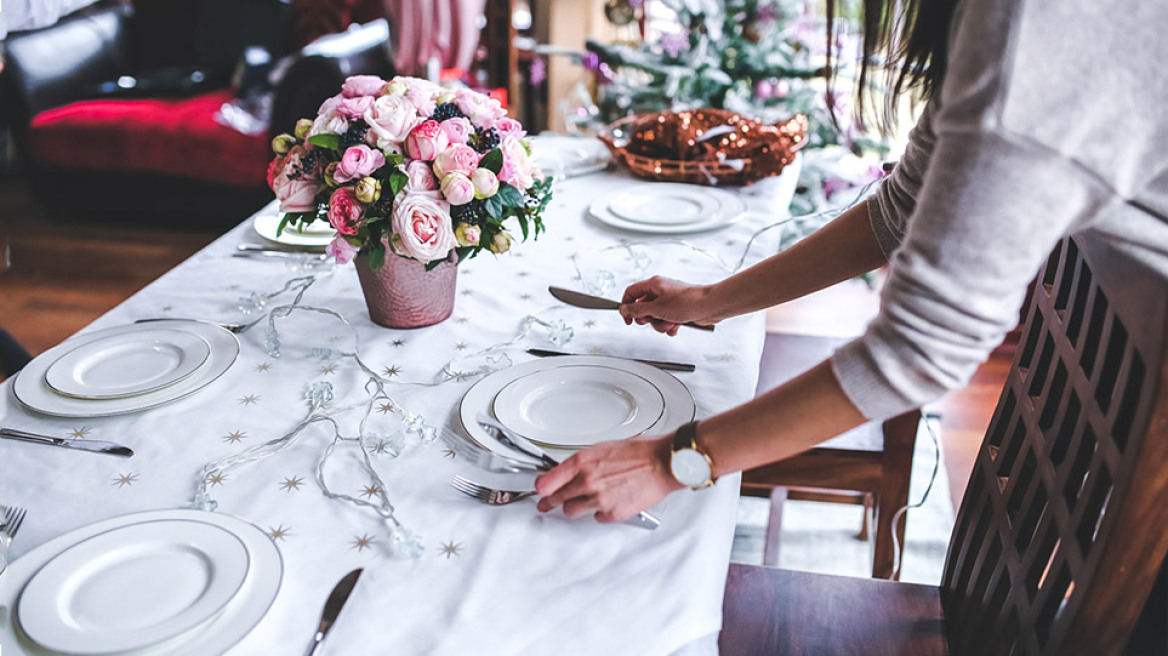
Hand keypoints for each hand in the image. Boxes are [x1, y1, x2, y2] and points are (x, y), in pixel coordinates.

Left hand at [534, 434, 683, 522]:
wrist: (662, 463)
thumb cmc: (638, 453)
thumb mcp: (603, 449)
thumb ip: (583, 462)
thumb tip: (570, 471)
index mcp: (582, 462)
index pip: (547, 481)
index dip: (541, 488)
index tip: (540, 490)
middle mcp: (587, 481)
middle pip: (557, 498)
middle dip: (549, 502)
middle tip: (545, 505)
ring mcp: (599, 499)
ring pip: (572, 511)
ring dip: (575, 507)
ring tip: (581, 502)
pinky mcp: (612, 513)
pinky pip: (596, 517)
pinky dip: (600, 512)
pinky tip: (607, 502)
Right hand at [619, 276, 718, 335]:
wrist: (709, 307)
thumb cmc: (688, 301)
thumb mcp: (656, 308)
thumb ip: (637, 310)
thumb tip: (624, 309)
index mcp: (653, 284)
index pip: (631, 293)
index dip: (627, 306)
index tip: (627, 318)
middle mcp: (661, 291)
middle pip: (643, 308)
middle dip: (648, 319)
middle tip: (653, 319)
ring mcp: (669, 301)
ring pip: (655, 317)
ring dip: (660, 324)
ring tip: (670, 322)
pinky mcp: (677, 310)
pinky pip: (666, 321)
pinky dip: (669, 326)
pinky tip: (676, 325)